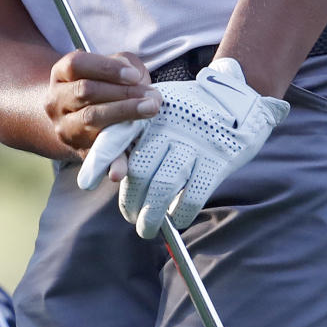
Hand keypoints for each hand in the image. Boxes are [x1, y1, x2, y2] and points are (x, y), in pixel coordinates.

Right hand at [47, 51, 161, 176]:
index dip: (106, 68)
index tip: (133, 75)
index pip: (77, 65)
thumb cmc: (102, 84)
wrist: (78, 116)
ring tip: (150, 109)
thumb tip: (135, 78)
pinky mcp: (80, 152)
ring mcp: (65, 129)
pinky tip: (119, 170)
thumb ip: (122, 64)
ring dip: (124, 113)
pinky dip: (110, 163)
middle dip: (123, 93)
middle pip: (85, 91)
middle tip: (152, 95)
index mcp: (61, 74)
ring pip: (90, 118)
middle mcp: (56, 101)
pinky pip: (96, 158)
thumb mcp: (109, 66)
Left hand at [118, 57, 289, 238]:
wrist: (240, 98)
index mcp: (151, 110)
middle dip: (131, 200)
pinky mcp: (216, 161)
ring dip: (151, 215)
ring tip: (146, 227)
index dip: (100, 159)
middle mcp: (169, 126)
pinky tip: (177, 217)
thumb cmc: (192, 110)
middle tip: (131, 214)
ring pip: (162, 186)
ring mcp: (193, 143)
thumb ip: (141, 132)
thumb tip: (117, 173)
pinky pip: (192, 195)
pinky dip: (181, 212)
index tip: (86, 183)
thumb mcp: (163, 108)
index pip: (119, 135)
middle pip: (139, 170)